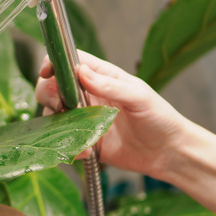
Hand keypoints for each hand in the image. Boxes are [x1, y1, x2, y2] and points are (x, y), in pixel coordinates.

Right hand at [36, 51, 188, 179]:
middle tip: (63, 108)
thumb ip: (109, 85)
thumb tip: (81, 72)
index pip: (69, 61)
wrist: (168, 153)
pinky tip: (87, 151)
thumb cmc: (160, 119)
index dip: (53, 63)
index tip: (47, 72)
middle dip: (50, 96)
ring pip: (53, 115)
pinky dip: (70, 147)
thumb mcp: (138, 97)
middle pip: (52, 87)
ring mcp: (83, 119)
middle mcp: (88, 95)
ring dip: (58, 125)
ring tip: (79, 134)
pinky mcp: (84, 141)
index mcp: (101, 77)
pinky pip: (65, 141)